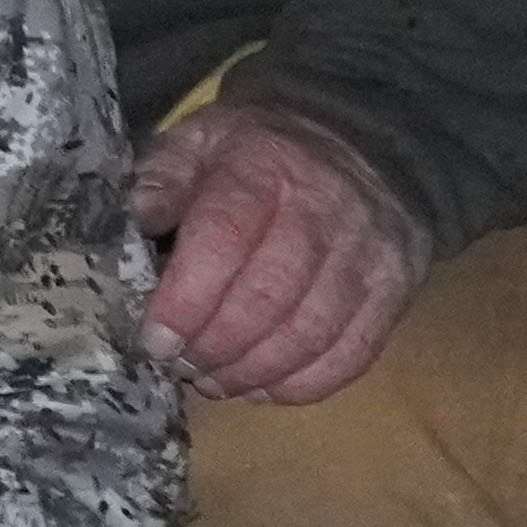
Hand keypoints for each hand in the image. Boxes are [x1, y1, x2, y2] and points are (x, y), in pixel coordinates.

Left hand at [132, 100, 427, 403]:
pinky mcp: (394, 289)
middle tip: (179, 363)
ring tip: (211, 378)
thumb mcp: (199, 142)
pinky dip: (300, 384)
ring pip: (309, 334)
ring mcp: (367, 252)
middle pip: (268, 298)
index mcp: (263, 166)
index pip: (225, 238)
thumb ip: (160, 181)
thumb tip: (132, 226)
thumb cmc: (256, 153)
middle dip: (213, 346)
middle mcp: (324, 207)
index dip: (187, 299)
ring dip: (251, 372)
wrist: (359, 141)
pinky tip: (260, 386)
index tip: (157, 339)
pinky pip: (351, 354)